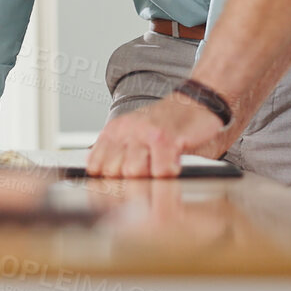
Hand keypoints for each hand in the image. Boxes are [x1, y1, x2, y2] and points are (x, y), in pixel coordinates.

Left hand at [86, 93, 224, 178]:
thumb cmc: (167, 122)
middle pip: (114, 173)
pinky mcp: (165, 138)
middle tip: (147, 174)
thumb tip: (95, 171)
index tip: (121, 187)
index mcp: (114, 131)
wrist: (196, 102)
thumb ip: (114, 151)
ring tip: (160, 166)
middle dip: (131, 182)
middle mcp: (126, 130)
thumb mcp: (132, 133)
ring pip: (134, 172)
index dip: (107, 181)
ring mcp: (144, 133)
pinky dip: (169, 173)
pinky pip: (160, 171)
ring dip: (151, 177)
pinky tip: (173, 163)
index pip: (95, 165)